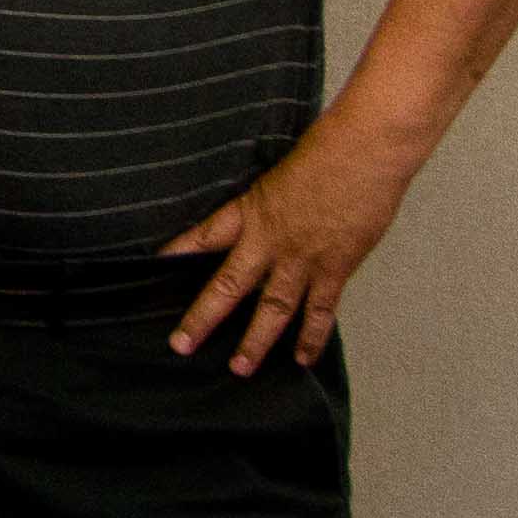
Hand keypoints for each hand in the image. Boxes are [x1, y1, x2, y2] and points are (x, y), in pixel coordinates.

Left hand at [164, 131, 421, 374]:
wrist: (366, 151)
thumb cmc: (326, 149)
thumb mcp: (278, 173)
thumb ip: (264, 202)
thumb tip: (259, 214)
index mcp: (250, 211)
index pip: (202, 238)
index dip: (176, 254)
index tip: (152, 271)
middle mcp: (269, 241)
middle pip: (228, 286)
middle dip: (203, 318)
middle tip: (181, 345)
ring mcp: (302, 259)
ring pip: (272, 309)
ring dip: (255, 341)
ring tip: (239, 368)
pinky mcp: (335, 268)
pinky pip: (319, 310)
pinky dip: (311, 337)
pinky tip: (301, 358)